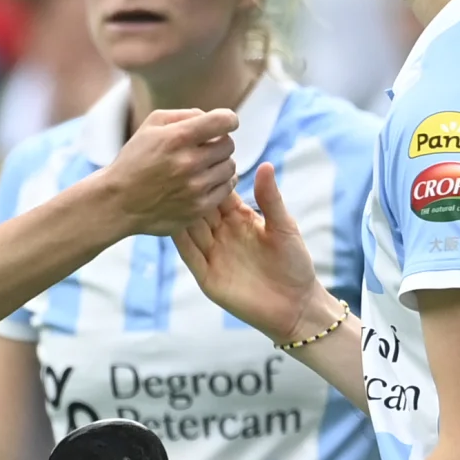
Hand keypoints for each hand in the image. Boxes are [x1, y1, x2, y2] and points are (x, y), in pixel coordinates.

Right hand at [98, 108, 240, 238]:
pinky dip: (220, 182)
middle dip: (220, 142)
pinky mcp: (199, 207)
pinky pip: (227, 188)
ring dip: (220, 163)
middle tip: (205, 148)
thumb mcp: (151, 126)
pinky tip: (206, 180)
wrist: (119, 202)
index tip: (225, 123)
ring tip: (203, 165)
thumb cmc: (135, 160)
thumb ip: (184, 115)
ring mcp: (195, 187)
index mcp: (177, 138)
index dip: (228, 119)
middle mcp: (189, 162)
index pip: (224, 121)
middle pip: (228, 145)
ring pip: (230, 167)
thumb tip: (211, 118)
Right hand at [171, 165, 334, 345]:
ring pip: (190, 229)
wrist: (295, 305)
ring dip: (178, 212)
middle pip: (200, 207)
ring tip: (164, 190)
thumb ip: (271, 199)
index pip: (219, 193)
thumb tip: (265, 164)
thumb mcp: (284, 227)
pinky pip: (190, 254)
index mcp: (240, 218)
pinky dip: (179, 240)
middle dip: (188, 189)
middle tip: (172, 166)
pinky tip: (168, 223)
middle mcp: (223, 234)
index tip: (196, 153)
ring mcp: (213, 254)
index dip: (208, 174)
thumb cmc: (294, 265)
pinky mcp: (208, 276)